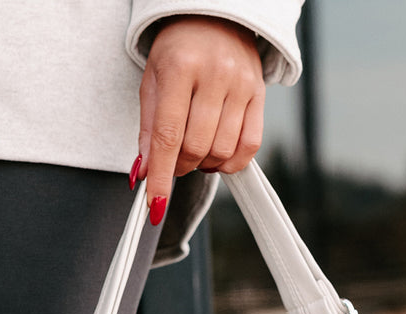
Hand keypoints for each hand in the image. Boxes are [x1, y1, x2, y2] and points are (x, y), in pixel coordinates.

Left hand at [132, 17, 264, 223]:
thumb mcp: (153, 79)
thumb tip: (145, 171)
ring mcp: (241, 85)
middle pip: (195, 148)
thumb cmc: (180, 48)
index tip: (154, 203)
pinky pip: (249, 147)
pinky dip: (230, 163)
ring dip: (204, 165)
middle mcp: (214, 74)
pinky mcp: (259, 95)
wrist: (215, 16)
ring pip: (221, 152)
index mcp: (180, 66)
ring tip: (195, 150)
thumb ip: (148, 127)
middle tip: (173, 161)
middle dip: (180, 167)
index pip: (168, 135)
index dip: (160, 176)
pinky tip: (217, 155)